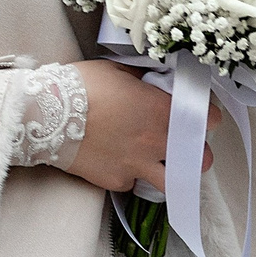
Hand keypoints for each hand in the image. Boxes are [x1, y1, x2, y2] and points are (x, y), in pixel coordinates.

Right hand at [63, 59, 218, 193]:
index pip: (205, 119)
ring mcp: (136, 165)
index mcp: (161, 110)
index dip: (207, 118)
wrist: (47, 116)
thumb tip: (152, 84)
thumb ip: (143, 82)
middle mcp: (155, 141)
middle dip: (198, 154)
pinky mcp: (116, 181)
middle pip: (198, 159)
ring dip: (173, 175)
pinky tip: (120, 163)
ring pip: (171, 183)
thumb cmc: (82, 86)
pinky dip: (131, 176)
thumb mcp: (118, 72)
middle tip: (189, 148)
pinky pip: (132, 183)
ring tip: (166, 168)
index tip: (204, 117)